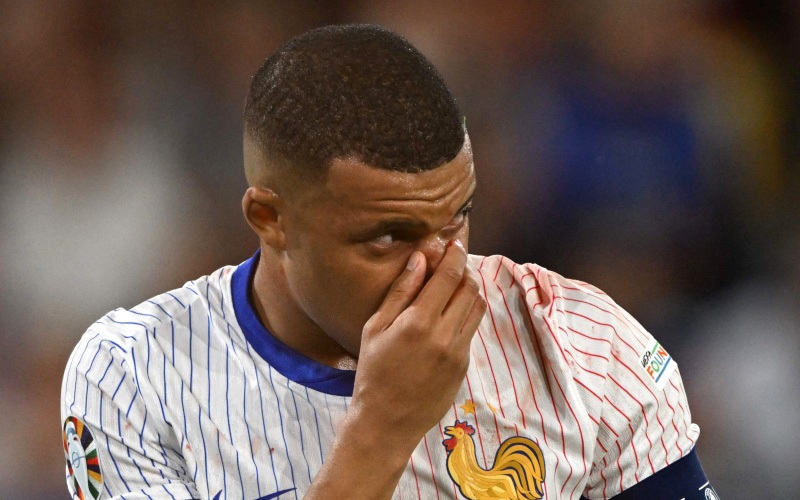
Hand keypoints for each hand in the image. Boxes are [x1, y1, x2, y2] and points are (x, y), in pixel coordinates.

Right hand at [350, 240, 486, 451]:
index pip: (448, 276)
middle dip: (464, 270)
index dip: (455, 255)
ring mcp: (458, 352)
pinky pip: (471, 330)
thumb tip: (420, 258)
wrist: (387, 422)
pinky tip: (449, 316)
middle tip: (454, 262)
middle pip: (469, 288)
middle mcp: (444, 335)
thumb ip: (400, 291)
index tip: (454, 243)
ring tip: (453, 286)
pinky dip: (465, 315)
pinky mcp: (464, 366)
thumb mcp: (375, 328)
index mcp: (418, 322)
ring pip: (477, 308)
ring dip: (469, 291)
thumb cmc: (373, 373)